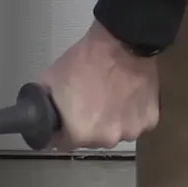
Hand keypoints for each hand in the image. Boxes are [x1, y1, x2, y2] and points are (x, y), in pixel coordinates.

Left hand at [39, 21, 159, 150]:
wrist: (121, 42)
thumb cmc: (84, 61)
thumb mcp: (50, 81)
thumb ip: (44, 105)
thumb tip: (38, 117)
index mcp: (79, 134)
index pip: (64, 144)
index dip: (62, 130)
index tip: (65, 118)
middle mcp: (106, 139)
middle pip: (91, 140)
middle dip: (88, 126)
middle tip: (90, 102)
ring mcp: (131, 131)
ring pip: (114, 132)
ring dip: (111, 121)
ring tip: (111, 97)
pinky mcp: (150, 121)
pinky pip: (135, 123)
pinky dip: (131, 114)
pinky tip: (127, 96)